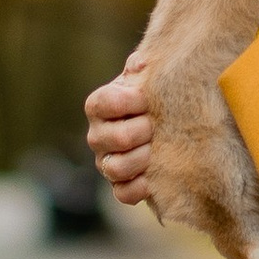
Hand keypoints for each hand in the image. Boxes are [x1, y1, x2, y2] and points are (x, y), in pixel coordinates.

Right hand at [83, 52, 155, 204]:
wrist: (161, 125)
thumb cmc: (150, 97)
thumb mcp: (145, 78)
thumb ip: (141, 67)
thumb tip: (142, 65)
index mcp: (99, 105)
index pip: (103, 103)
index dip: (128, 101)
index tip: (147, 100)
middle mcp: (97, 135)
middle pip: (116, 138)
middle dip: (143, 131)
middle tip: (157, 126)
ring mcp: (106, 163)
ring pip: (117, 168)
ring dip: (143, 159)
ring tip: (157, 150)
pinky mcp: (118, 186)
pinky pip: (123, 194)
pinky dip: (140, 188)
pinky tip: (154, 178)